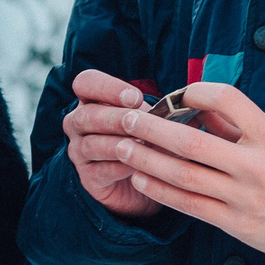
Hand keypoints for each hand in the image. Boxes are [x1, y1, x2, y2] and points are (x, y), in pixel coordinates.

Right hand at [63, 68, 163, 218]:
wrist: (144, 182)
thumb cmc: (148, 140)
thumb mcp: (154, 120)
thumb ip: (162, 108)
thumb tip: (185, 103)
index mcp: (92, 101)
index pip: (85, 83)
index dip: (106, 87)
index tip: (135, 98)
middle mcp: (78, 124)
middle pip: (85, 115)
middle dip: (115, 118)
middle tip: (139, 120)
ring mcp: (79, 152)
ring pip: (91, 144)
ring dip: (119, 144)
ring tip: (143, 145)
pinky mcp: (88, 178)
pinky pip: (100, 171)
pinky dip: (121, 168)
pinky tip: (140, 167)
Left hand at [112, 81, 264, 257]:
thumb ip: (238, 124)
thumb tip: (191, 105)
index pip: (229, 101)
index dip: (197, 92)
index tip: (176, 93)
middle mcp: (257, 167)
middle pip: (192, 143)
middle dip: (152, 129)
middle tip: (126, 119)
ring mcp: (244, 198)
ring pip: (183, 176)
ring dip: (146, 160)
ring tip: (123, 148)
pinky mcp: (235, 223)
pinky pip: (188, 204)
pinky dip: (160, 189)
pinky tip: (140, 177)